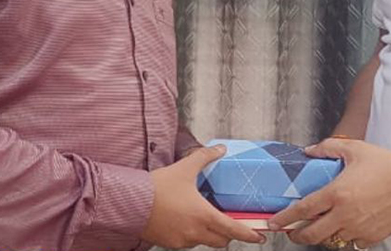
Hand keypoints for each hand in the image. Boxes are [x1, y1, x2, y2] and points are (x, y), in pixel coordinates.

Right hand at [142, 144, 264, 247]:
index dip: (248, 234)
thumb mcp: (185, 167)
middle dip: (229, 234)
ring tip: (206, 217)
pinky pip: (188, 243)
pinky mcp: (170, 244)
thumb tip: (221, 149)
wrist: (131, 203)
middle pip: (221, 241)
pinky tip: (187, 220)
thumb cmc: (159, 186)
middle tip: (232, 224)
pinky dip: (194, 235)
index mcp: (202, 215)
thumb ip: (205, 156)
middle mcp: (195, 232)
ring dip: (210, 233)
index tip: (259, 236)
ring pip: (204, 242)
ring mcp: (182, 241)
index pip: (232, 230)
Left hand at [268, 138, 390, 247]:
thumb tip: (310, 150)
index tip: (274, 223)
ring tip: (320, 226)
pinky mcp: (372, 238)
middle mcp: (345, 215)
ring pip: (331, 241)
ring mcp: (358, 229)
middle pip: (313, 234)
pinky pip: (351, 243)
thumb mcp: (355, 148)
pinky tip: (345, 227)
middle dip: (298, 235)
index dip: (285, 218)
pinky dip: (344, 237)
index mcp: (337, 193)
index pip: (303, 209)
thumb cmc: (386, 164)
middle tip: (292, 231)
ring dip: (322, 235)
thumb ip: (329, 147)